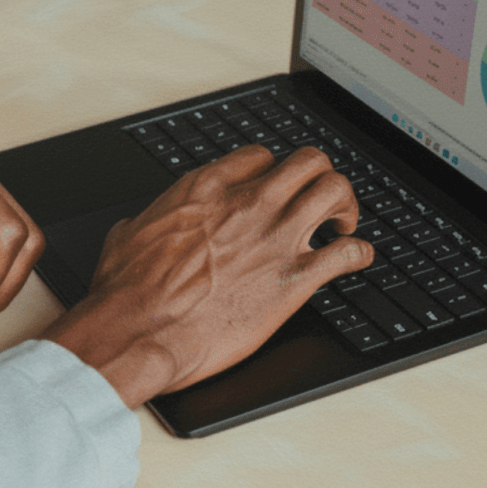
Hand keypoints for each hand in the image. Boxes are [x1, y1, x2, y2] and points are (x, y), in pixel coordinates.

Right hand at [44, 145, 374, 407]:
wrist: (139, 330)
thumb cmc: (127, 291)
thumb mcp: (127, 237)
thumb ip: (148, 222)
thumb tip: (140, 226)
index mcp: (207, 189)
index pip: (260, 157)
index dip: (272, 171)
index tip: (274, 188)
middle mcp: (248, 204)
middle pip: (308, 161)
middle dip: (319, 177)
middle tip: (317, 200)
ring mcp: (276, 238)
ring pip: (336, 191)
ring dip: (345, 206)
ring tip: (341, 224)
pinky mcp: (294, 280)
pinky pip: (348, 253)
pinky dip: (359, 253)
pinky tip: (355, 260)